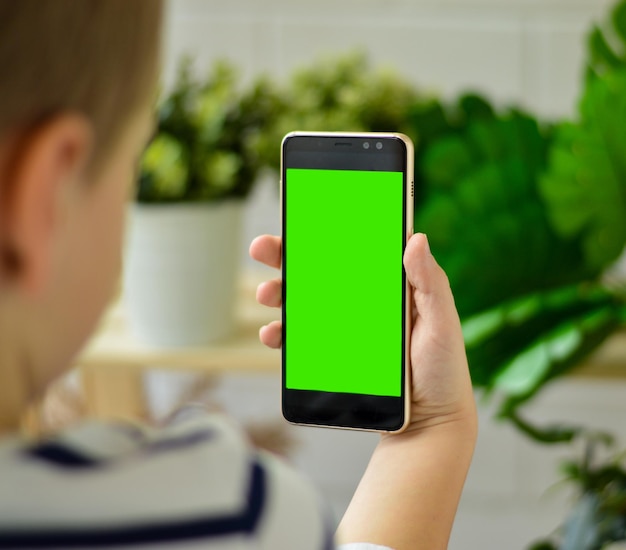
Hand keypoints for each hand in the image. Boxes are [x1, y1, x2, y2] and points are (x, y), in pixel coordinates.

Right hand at [249, 233, 474, 432]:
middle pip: (317, 271)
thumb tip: (416, 237)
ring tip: (266, 294)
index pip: (351, 250)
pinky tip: (272, 334)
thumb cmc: (444, 370)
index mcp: (385, 286)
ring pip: (302, 302)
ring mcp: (343, 328)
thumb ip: (430, 284)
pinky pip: (299, 340)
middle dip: (285, 256)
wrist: (430, 422)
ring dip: (277, 293)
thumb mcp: (442, 323)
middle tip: (262, 247)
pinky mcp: (331, 355)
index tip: (300, 217)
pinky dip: (280, 333)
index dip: (324, 232)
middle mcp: (359, 302)